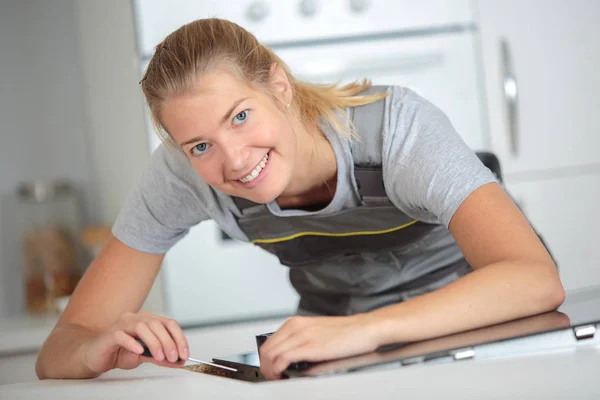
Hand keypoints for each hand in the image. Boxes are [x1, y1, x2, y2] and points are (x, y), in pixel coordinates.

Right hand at [81, 311, 188, 373]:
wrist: (97, 355)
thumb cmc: (120, 352)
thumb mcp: (145, 356)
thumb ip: (161, 357)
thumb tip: (179, 361)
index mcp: (148, 320)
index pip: (169, 324)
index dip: (179, 337)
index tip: (184, 353)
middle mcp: (136, 318)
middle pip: (157, 324)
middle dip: (168, 342)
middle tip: (173, 357)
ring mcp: (122, 324)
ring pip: (142, 327)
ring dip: (154, 343)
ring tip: (159, 357)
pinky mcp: (110, 334)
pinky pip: (122, 335)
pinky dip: (133, 343)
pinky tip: (139, 351)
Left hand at [258, 314, 380, 379]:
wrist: (364, 329)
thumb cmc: (346, 333)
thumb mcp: (316, 332)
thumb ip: (301, 340)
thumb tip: (289, 358)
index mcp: (296, 323)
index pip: (269, 342)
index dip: (266, 359)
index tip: (271, 369)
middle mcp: (295, 326)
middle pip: (266, 349)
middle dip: (265, 367)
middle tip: (272, 377)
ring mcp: (301, 335)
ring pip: (270, 354)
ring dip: (269, 371)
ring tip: (278, 379)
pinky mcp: (308, 346)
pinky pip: (281, 359)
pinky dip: (277, 370)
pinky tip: (284, 376)